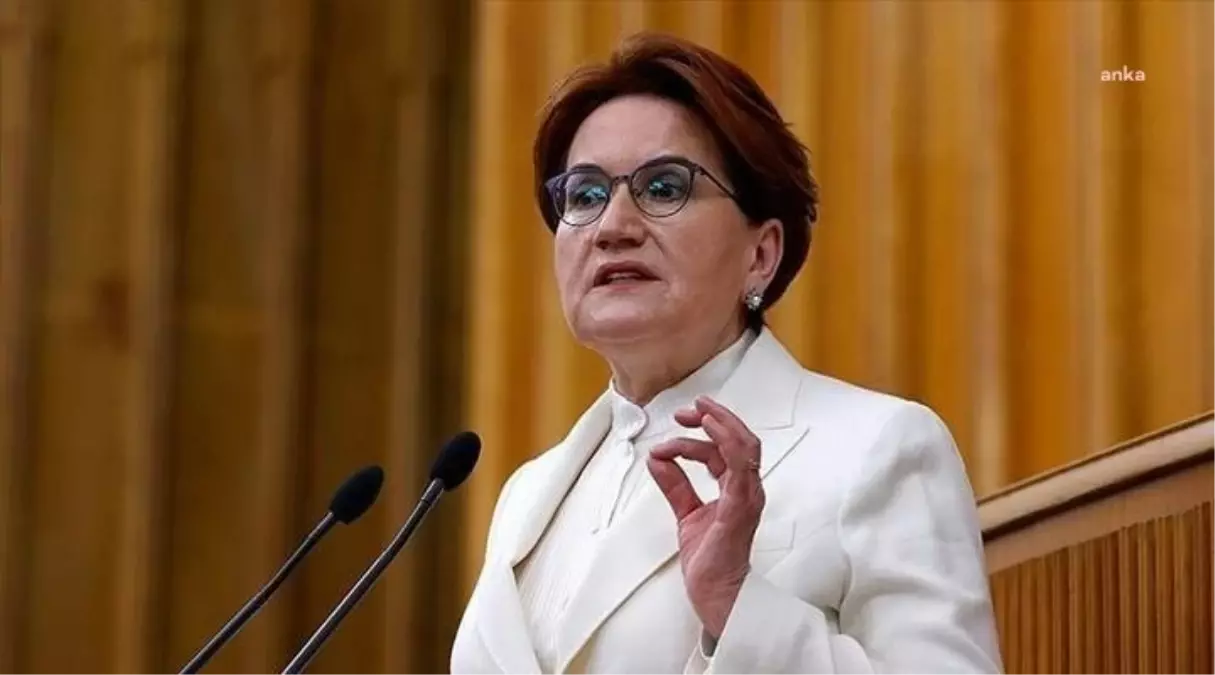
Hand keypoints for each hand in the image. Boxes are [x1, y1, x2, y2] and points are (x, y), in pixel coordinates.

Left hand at [646, 396, 764, 639]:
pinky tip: (707, 431)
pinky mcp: (740, 506)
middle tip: (689, 409)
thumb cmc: (710, 560)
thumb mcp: (685, 513)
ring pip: (744, 446)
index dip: (703, 430)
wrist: (716, 593)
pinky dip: (724, 443)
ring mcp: (747, 496)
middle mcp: (746, 488)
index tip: (679, 422)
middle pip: (741, 439)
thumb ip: (674, 485)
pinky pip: (739, 466)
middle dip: (715, 418)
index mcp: (736, 489)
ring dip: (720, 425)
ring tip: (698, 413)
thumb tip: (657, 459)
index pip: (725, 449)